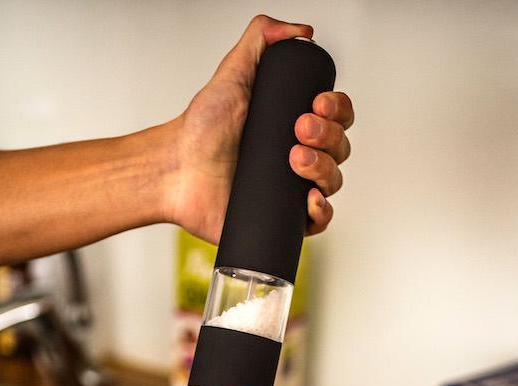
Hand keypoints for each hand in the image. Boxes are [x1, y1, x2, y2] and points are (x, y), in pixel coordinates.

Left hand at [169, 15, 353, 243]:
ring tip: (295, 160)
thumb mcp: (232, 74)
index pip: (336, 117)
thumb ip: (261, 40)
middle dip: (329, 136)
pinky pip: (319, 221)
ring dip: (325, 169)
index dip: (338, 110)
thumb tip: (301, 32)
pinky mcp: (282, 219)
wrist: (177, 172)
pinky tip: (308, 199)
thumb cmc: (200, 130)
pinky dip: (322, 212)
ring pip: (334, 182)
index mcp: (292, 126)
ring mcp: (291, 190)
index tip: (318, 104)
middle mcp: (297, 157)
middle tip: (299, 130)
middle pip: (340, 148)